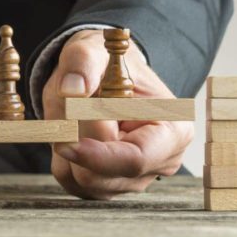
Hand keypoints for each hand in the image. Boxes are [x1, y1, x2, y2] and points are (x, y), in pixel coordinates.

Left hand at [43, 29, 192, 199]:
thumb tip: (72, 89)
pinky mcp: (109, 186)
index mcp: (172, 131)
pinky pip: (71, 181)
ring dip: (67, 148)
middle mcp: (159, 162)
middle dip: (76, 143)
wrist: (101, 74)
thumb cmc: (105, 64)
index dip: (97, 156)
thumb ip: (83, 63)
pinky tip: (74, 131)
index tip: (65, 143)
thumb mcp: (91, 50)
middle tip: (70, 106)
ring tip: (76, 115)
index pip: (135, 159)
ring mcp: (134, 179)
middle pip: (102, 176)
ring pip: (82, 182)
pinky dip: (63, 157)